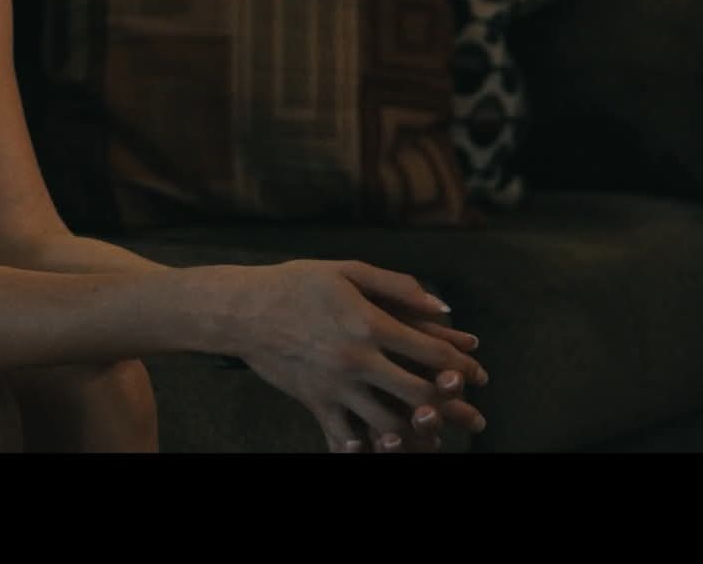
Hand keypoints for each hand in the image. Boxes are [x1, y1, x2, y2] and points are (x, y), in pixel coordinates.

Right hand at [213, 260, 488, 453]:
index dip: (463, 366)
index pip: (431, 353)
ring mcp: (335, 384)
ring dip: (418, 433)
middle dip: (454, 408)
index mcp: (370, 324)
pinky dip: (364, 446)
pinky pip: (342, 434)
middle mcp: (357, 359)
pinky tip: (378, 447)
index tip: (477, 374)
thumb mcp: (347, 271)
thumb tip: (443, 308)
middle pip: (420, 394)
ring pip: (388, 423)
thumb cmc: (294, 283)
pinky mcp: (313, 400)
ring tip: (435, 436)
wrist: (240, 309)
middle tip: (473, 416)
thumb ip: (397, 285)